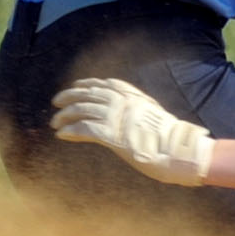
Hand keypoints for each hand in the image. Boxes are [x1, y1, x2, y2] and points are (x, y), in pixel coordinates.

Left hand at [50, 78, 215, 185]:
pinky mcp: (112, 135)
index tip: (77, 85)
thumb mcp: (156, 116)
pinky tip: (62, 135)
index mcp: (135, 96)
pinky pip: (84, 129)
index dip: (88, 84)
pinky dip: (71, 130)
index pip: (106, 84)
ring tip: (55, 122)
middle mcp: (123, 102)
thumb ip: (141, 110)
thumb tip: (134, 113)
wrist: (179, 151)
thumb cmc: (171, 139)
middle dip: (70, 96)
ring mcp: (117, 118)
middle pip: (89, 94)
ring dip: (65, 116)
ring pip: (82, 110)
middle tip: (56, 102)